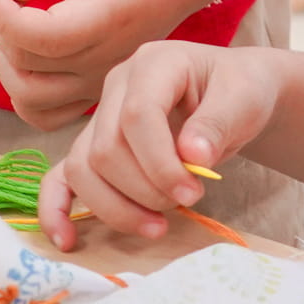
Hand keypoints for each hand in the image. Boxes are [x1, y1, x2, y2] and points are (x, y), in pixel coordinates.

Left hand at [0, 0, 225, 128]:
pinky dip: (25, 94)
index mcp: (108, 18)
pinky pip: (46, 115)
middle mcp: (106, 60)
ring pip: (30, 99)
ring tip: (19, 27)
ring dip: (9, 66)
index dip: (2, 16)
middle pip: (26, 68)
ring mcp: (102, 82)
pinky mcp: (97, 90)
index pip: (40, 38)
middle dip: (2, 30)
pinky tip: (31, 55)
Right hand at [38, 40, 281, 245]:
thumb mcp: (245, 98)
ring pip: (82, 168)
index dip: (161, 163)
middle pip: (106, 149)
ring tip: (157, 226)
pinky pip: (60, 177)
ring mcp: (100, 117)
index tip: (193, 193)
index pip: (138, 116)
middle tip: (186, 202)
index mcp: (153, 64)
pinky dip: (57, 208)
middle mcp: (117, 86)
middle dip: (145, 189)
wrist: (234, 95)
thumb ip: (219, 123)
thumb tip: (192, 154)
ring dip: (116, 207)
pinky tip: (68, 240)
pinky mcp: (93, 146)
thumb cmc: (240, 91)